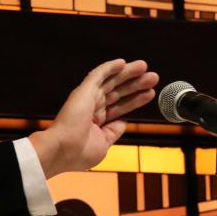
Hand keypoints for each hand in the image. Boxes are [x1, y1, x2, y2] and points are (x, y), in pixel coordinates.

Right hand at [30, 59, 158, 177]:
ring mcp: (88, 98)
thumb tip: (124, 121)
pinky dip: (109, 68)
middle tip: (152, 77)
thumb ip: (114, 132)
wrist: (64, 150)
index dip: (135, 100)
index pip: (120, 107)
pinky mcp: (84, 91)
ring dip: (128, 73)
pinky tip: (122, 63)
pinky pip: (98, 74)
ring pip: (111, 80)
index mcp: (96, 122)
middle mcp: (92, 108)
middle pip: (118, 91)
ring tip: (144, 67)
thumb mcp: (104, 144)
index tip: (150, 93)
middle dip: (136, 84)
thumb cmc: (79, 153)